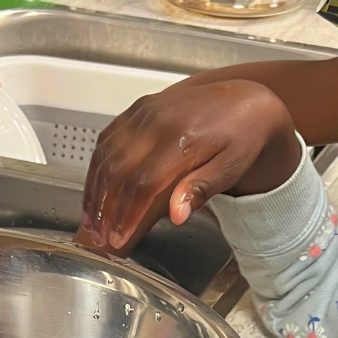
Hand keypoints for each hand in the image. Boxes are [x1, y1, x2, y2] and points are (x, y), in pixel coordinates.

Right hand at [79, 79, 300, 254]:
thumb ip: (201, 189)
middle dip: (105, 207)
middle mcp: (158, 121)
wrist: (244, 99)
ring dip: (95, 189)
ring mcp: (145, 112)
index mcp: (183, 139)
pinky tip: (95, 188)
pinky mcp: (139, 108)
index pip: (143, 183)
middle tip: (100, 236)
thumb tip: (176, 215)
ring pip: (106, 154)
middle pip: (118, 170)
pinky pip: (108, 138)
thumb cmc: (241, 135)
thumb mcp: (231, 168)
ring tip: (92, 220)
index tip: (119, 238)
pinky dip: (96, 165)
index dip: (126, 214)